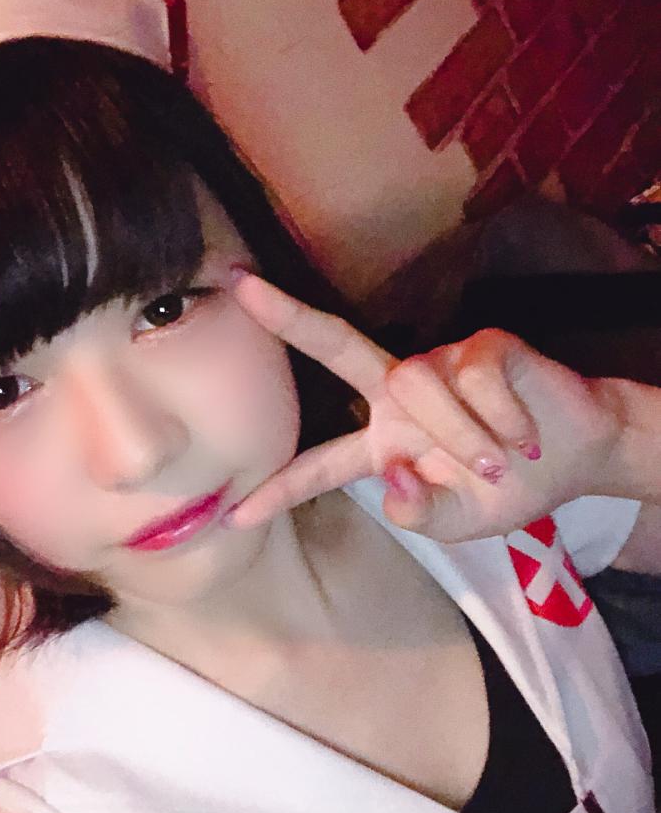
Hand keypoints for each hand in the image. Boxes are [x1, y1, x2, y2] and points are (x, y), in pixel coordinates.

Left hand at [224, 271, 620, 542]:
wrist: (578, 455)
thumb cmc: (509, 489)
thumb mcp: (456, 525)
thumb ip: (418, 514)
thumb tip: (389, 476)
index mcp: (383, 444)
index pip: (321, 467)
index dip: (282, 491)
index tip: (233, 516)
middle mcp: (398, 397)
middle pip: (335, 346)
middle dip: (288, 317)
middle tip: (239, 287)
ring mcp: (439, 365)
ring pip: (414, 381)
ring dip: (460, 432)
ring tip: (502, 461)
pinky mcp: (481, 346)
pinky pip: (472, 375)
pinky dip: (501, 416)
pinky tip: (525, 435)